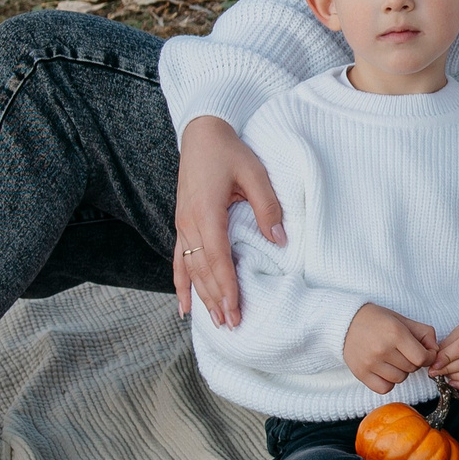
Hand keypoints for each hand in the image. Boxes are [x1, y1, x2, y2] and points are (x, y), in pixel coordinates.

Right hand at [174, 116, 284, 326]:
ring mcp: (182, 225)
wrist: (201, 134)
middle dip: (216, 299)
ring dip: (202, 296)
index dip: (227, 286)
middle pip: (202, 270)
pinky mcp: (182, 225)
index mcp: (206, 212)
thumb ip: (267, 207)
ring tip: (215, 322)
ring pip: (189, 269)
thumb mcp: (255, 173)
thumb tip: (280, 240)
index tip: (236, 309)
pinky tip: (184, 306)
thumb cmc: (229, 151)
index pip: (217, 258)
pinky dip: (181, 284)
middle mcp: (189, 223)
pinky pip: (178, 261)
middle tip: (231, 325)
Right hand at [344, 303, 440, 392]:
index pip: (422, 358)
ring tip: (392, 359)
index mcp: (395, 333)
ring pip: (400, 379)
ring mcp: (370, 363)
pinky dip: (388, 382)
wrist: (345, 322)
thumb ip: (424, 333)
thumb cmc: (377, 320)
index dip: (428, 357)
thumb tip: (435, 351)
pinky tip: (384, 370)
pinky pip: (385, 388)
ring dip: (400, 371)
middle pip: (412, 368)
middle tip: (402, 351)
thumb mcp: (403, 320)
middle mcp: (382, 349)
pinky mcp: (361, 373)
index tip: (424, 353)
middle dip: (412, 361)